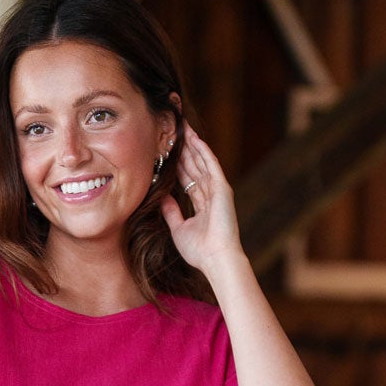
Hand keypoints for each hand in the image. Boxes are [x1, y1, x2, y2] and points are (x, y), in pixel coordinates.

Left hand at [160, 121, 241, 277]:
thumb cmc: (199, 251)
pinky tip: (195, 138)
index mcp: (201, 204)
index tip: (167, 150)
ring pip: (202, 161)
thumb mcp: (178, 229)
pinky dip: (203, 151)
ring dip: (193, 144)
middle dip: (184, 148)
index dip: (177, 163)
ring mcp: (217, 190)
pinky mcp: (222, 188)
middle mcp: (210, 194)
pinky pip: (211, 165)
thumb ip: (171, 212)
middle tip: (174, 129)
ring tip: (183, 127)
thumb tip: (162, 196)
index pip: (187, 177)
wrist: (215, 259)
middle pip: (194, 165)